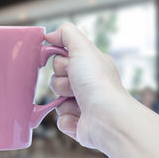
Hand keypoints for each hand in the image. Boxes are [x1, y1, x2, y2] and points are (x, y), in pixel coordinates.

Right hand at [45, 23, 129, 149]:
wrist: (107, 118)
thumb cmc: (98, 82)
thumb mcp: (83, 48)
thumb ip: (66, 34)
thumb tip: (50, 35)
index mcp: (90, 67)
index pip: (61, 60)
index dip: (60, 62)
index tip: (69, 64)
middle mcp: (88, 85)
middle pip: (55, 80)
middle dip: (62, 82)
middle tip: (75, 85)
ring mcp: (83, 105)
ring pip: (56, 100)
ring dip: (64, 102)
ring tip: (79, 103)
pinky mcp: (78, 124)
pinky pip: (60, 119)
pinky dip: (67, 119)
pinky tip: (80, 118)